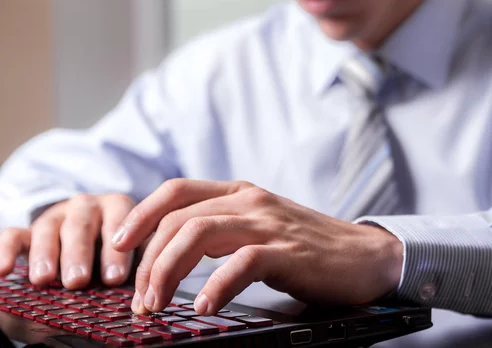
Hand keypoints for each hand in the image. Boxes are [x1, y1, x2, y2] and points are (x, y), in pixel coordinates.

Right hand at [0, 194, 135, 288]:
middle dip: (79, 254)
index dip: (116, 251)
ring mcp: (56, 216)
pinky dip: (5, 251)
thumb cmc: (120, 251)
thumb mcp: (134, 251)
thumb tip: (143, 294)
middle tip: (78, 281)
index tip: (114, 279)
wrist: (93, 241)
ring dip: (45, 254)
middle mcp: (86, 206)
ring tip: (44, 280)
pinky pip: (13, 235)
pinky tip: (3, 271)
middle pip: (81, 226)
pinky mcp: (29, 230)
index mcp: (117, 207)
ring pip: (48, 228)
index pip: (119, 222)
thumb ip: (137, 264)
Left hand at [112, 179, 403, 315]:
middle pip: (180, 218)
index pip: (177, 190)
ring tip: (156, 305)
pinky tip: (205, 307)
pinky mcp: (288, 251)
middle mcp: (250, 201)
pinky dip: (216, 286)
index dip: (142, 214)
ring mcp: (269, 223)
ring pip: (201, 234)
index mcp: (239, 193)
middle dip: (148, 258)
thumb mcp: (260, 226)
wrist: (365, 255)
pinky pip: (241, 263)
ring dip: (168, 271)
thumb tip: (174, 251)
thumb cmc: (308, 246)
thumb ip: (223, 229)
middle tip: (139, 297)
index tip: (120, 246)